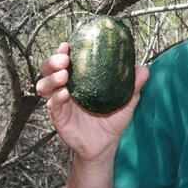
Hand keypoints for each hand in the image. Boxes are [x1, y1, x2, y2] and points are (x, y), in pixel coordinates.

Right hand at [36, 42, 148, 162]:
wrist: (107, 143)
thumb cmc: (114, 117)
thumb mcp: (127, 100)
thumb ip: (134, 85)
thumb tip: (144, 69)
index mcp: (80, 79)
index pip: (66, 61)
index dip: (64, 51)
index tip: (68, 44)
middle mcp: (66, 87)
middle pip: (48, 70)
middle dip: (52, 61)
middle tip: (64, 59)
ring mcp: (60, 102)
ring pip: (44, 86)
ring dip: (51, 78)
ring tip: (64, 76)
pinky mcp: (59, 118)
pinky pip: (52, 106)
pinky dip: (56, 98)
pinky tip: (64, 95)